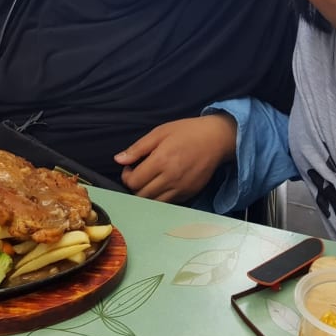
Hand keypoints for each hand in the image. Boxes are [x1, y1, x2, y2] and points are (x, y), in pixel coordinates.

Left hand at [114, 114, 236, 203]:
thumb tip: (118, 160)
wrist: (216, 139)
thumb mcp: (159, 132)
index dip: (127, 176)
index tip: (131, 167)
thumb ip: (138, 148)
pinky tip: (162, 184)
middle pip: (141, 195)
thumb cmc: (187, 132)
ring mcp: (181, 188)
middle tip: (139, 174)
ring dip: (146, 195)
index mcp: (161, 161)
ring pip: (154, 203)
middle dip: (135, 187)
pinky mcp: (189, 194)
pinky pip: (168, 203)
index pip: (133, 182)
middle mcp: (170, 178)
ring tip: (149, 180)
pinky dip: (160, 197)